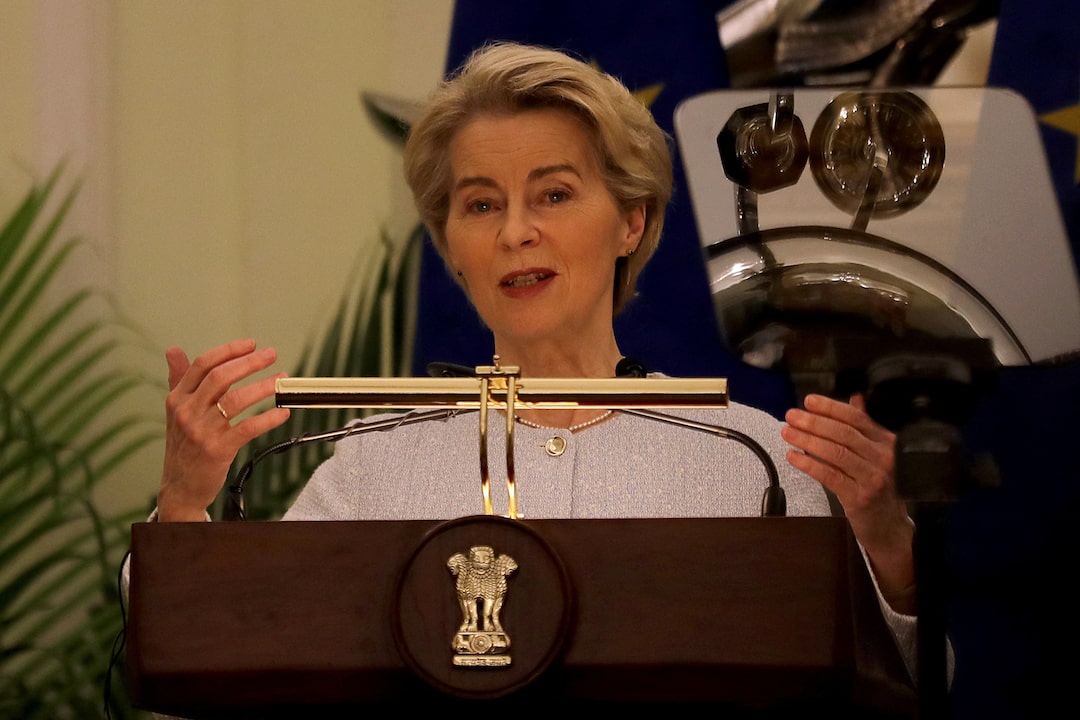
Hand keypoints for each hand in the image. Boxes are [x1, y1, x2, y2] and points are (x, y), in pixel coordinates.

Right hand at [158, 339, 290, 521]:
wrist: (180, 486)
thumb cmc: (183, 445)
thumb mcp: (175, 411)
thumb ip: (178, 379)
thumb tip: (173, 350)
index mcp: (177, 398)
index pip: (202, 365)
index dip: (228, 351)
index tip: (250, 344)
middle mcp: (187, 412)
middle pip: (220, 377)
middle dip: (249, 363)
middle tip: (271, 355)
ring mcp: (202, 431)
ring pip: (236, 400)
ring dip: (263, 387)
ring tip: (281, 379)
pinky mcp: (218, 450)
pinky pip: (247, 428)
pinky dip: (268, 419)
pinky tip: (283, 413)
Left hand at [782, 393, 915, 609]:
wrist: (890, 525)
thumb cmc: (879, 486)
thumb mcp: (877, 454)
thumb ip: (865, 427)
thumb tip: (855, 399)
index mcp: (887, 442)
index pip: (857, 418)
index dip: (831, 407)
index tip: (809, 401)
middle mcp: (884, 458)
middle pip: (844, 433)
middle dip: (814, 422)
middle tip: (792, 415)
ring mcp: (873, 478)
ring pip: (836, 453)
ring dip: (807, 440)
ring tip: (788, 432)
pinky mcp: (859, 497)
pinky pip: (829, 476)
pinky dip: (809, 464)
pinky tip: (793, 456)